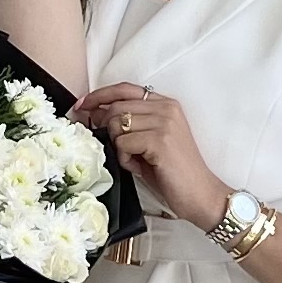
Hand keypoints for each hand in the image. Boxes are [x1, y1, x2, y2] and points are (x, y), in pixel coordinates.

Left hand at [71, 81, 227, 234]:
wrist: (199, 193)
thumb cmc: (172, 171)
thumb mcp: (149, 141)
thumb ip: (129, 124)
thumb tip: (94, 114)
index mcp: (165, 104)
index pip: (124, 89)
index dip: (99, 95)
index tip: (82, 106)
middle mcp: (166, 108)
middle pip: (116, 106)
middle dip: (105, 127)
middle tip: (111, 145)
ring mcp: (164, 122)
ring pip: (116, 124)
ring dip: (118, 146)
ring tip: (134, 160)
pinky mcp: (159, 140)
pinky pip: (123, 143)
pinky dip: (124, 158)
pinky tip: (138, 166)